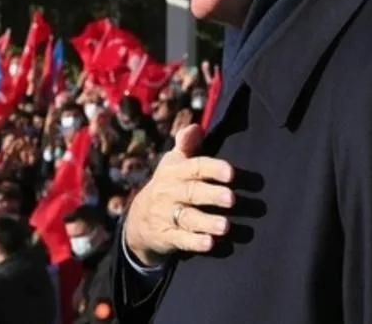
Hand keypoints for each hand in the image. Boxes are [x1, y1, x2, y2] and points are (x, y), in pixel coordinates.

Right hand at [122, 124, 235, 267]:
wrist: (139, 220)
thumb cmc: (168, 186)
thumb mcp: (173, 164)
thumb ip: (187, 146)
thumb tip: (197, 126)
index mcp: (173, 172)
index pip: (193, 167)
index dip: (211, 169)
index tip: (231, 172)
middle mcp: (168, 192)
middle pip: (191, 192)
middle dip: (211, 195)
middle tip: (232, 199)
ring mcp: (166, 215)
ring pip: (187, 218)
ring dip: (206, 222)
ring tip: (226, 226)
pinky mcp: (166, 237)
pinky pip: (181, 240)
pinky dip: (195, 242)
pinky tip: (210, 244)